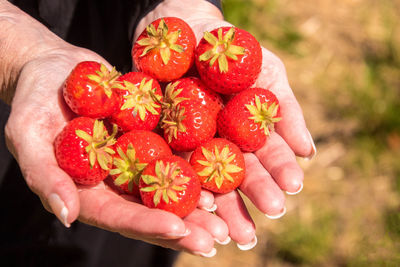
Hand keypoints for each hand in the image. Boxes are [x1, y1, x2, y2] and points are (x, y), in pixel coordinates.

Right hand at [4, 44, 227, 256]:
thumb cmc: (34, 101)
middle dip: (185, 225)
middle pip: (152, 210)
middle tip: (217, 237)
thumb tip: (66, 216)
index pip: (119, 216)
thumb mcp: (27, 135)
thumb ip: (44, 176)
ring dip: (199, 203)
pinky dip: (197, 165)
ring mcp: (137, 161)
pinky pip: (176, 153)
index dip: (148, 225)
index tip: (178, 229)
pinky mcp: (151, 137)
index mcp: (89, 191)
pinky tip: (222, 174)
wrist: (57, 69)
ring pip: (170, 188)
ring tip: (228, 218)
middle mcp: (117, 182)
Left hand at [134, 0, 315, 248]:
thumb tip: (309, 152)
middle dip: (251, 199)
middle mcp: (221, 146)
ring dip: (219, 209)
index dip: (278, 171)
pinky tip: (190, 208)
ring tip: (229, 234)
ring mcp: (191, 147)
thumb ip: (285, 109)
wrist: (181, 28)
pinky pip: (168, 167)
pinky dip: (180, 188)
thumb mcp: (266, 71)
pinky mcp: (159, 142)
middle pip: (237, 177)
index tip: (292, 188)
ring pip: (206, 182)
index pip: (266, 156)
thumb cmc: (231, 48)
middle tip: (262, 222)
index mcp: (248, 132)